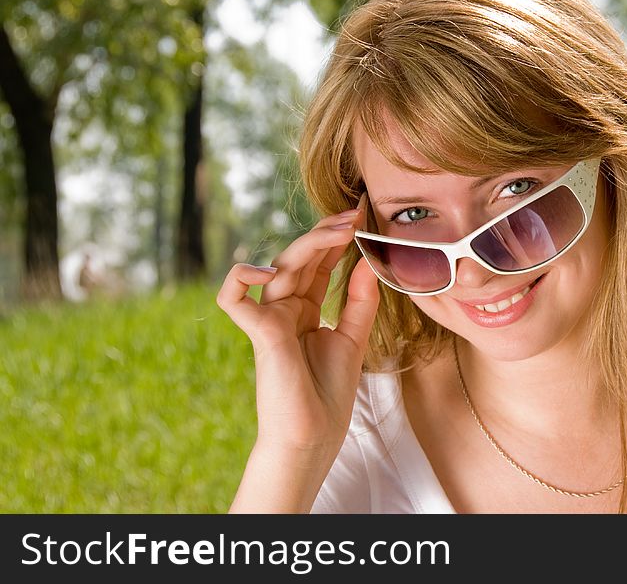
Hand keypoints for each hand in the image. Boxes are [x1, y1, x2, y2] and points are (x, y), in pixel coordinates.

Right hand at [217, 206, 378, 463]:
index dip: (335, 239)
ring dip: (309, 244)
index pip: (317, 264)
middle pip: (299, 259)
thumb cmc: (329, 394)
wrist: (313, 437)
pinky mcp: (259, 333)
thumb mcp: (352, 338)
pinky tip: (272, 270)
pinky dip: (242, 277)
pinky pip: (233, 298)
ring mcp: (270, 319)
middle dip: (326, 233)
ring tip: (340, 230)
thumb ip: (359, 300)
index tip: (359, 217)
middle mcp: (285, 309)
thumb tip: (368, 260)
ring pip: (279, 267)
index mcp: (305, 310)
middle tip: (353, 215)